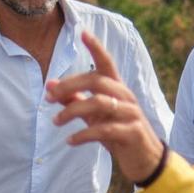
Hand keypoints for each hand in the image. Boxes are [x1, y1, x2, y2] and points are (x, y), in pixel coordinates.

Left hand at [45, 30, 167, 183]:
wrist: (145, 160)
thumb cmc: (117, 133)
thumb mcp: (94, 115)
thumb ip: (74, 100)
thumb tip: (50, 86)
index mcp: (118, 88)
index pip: (107, 63)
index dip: (96, 47)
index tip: (82, 33)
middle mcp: (126, 96)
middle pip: (97, 81)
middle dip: (70, 86)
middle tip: (48, 97)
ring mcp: (131, 114)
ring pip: (99, 103)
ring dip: (72, 111)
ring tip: (56, 121)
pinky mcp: (132, 133)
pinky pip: (104, 130)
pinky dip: (83, 135)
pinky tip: (70, 140)